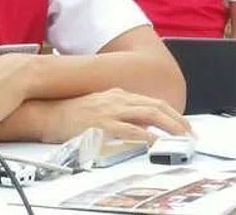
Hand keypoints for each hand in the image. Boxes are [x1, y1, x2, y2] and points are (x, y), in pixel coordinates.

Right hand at [34, 89, 191, 143]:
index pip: (153, 103)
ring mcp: (111, 109)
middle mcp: (119, 98)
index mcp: (120, 95)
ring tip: (180, 137)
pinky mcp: (102, 122)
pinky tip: (156, 141)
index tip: (184, 125)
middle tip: (190, 134)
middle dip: (177, 120)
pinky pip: (130, 129)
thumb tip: (142, 129)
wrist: (45, 112)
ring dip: (169, 125)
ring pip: (149, 113)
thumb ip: (121, 115)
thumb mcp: (101, 108)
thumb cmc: (71, 114)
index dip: (172, 114)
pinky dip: (146, 135)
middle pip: (157, 106)